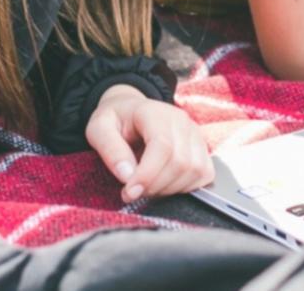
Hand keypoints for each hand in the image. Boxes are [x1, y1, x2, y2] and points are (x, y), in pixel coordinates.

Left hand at [85, 85, 213, 203]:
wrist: (130, 112)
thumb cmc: (115, 121)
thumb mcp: (99, 129)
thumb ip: (110, 150)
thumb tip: (127, 175)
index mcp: (154, 112)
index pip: (162, 146)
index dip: (148, 175)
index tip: (129, 192)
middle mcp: (181, 121)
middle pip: (180, 162)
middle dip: (155, 186)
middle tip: (133, 191)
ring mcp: (195, 134)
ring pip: (194, 171)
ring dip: (169, 189)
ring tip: (147, 187)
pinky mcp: (202, 148)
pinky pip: (204, 175)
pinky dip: (186, 187)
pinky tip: (165, 185)